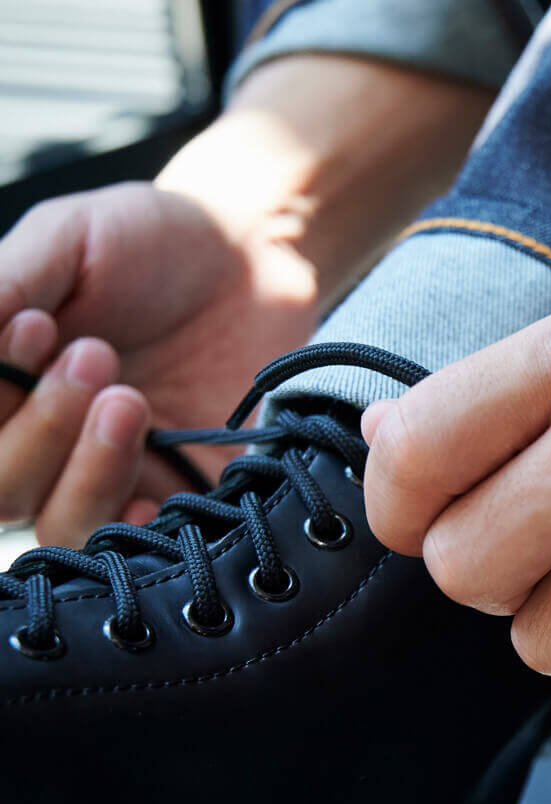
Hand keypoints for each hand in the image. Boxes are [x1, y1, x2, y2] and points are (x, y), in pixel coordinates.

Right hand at [0, 182, 318, 542]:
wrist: (253, 255)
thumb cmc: (150, 240)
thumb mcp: (63, 240)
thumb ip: (3, 287)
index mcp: (1, 385)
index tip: (37, 327)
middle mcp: (41, 442)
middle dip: (39, 427)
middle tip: (96, 355)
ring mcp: (108, 476)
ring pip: (59, 525)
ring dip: (85, 470)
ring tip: (128, 400)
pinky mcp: (179, 495)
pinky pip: (140, 545)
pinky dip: (136, 527)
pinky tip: (153, 496)